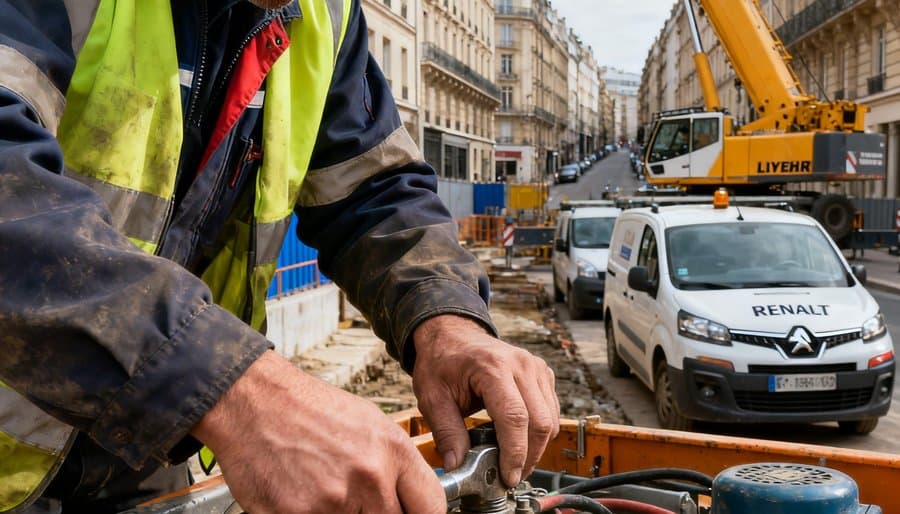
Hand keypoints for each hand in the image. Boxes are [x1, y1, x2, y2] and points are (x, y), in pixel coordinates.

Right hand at [191, 350, 444, 513]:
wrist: (255, 402)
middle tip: (358, 501)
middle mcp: (369, 477)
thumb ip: (395, 466)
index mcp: (392, 451)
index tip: (411, 513)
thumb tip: (412, 501)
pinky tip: (302, 497)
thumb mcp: (369, 424)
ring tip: (326, 491)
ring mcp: (332, 501)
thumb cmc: (309, 410)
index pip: (432, 507)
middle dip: (378, 513)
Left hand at [412, 315, 559, 486]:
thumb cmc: (442, 362)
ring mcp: (535, 367)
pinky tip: (520, 441)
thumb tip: (457, 466)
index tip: (507, 476)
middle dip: (528, 457)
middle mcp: (521, 364)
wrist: (453, 336)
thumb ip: (446, 432)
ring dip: (536, 448)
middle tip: (510, 476)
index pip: (514, 417)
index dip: (514, 452)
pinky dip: (540, 432)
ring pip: (550, 419)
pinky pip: (551, 411)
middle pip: (539, 421)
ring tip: (514, 462)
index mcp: (492, 367)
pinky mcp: (542, 373)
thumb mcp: (432, 397)